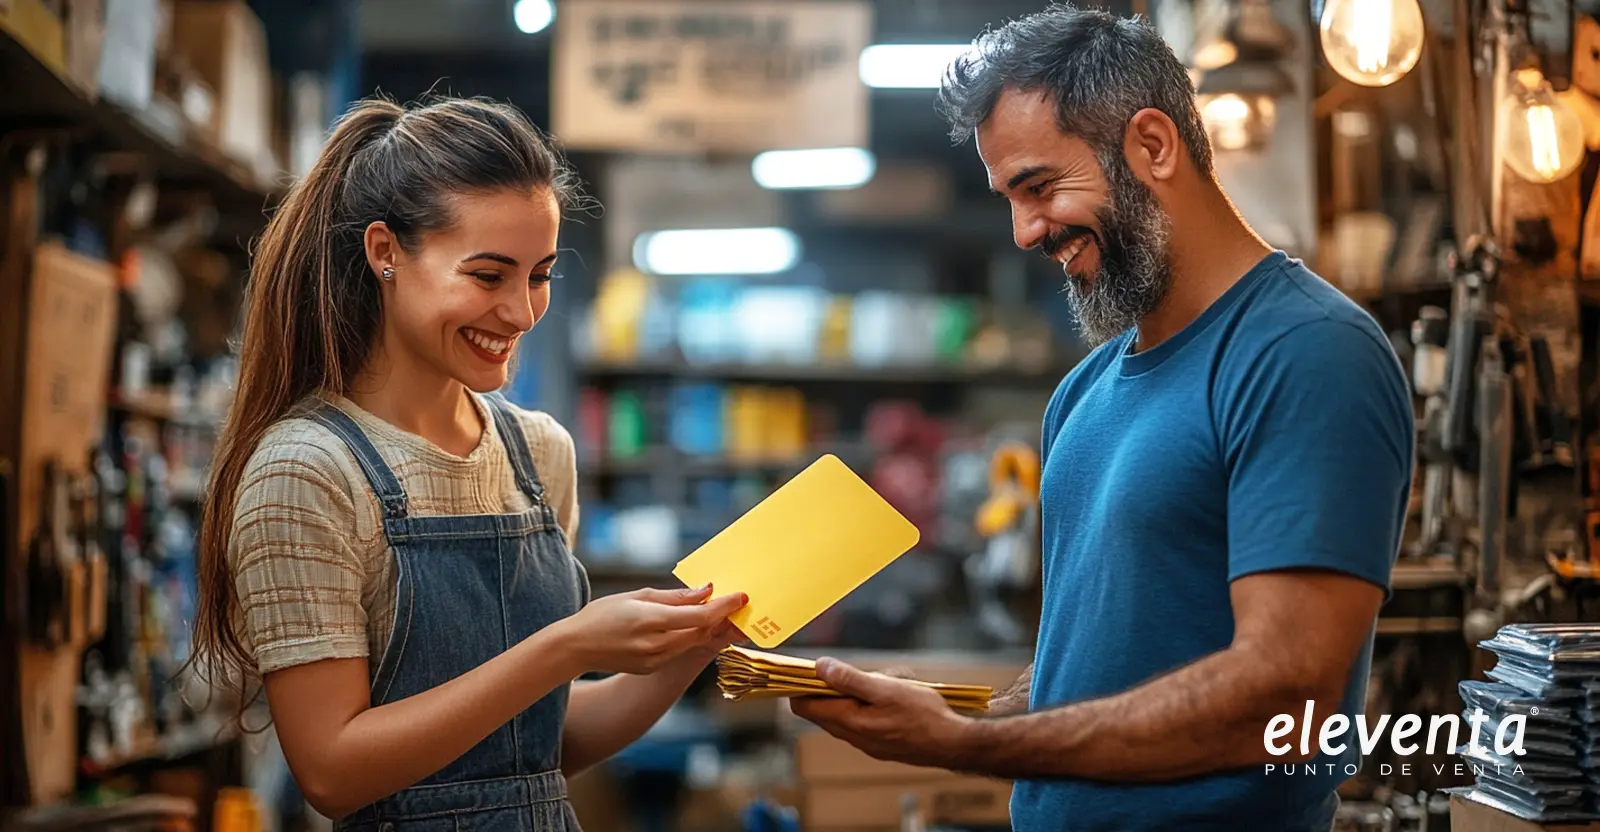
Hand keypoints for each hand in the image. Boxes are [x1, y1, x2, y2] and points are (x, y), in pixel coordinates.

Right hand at [557, 585, 746, 675]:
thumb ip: (674, 596)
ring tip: (717, 611)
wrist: (576, 647)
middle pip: (702, 632)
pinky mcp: (652, 668)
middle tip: (735, 602)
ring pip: (692, 642)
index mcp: (651, 620)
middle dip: (721, 617)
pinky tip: (691, 625)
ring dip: (707, 627)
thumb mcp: (637, 596)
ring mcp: (654, 660)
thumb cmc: (603, 614)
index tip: (741, 596)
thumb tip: (705, 591)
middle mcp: (655, 644)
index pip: (700, 616)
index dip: (724, 607)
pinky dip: (688, 636)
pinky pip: (678, 650)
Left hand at [790, 658, 968, 767]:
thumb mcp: (885, 689)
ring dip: (850, 696)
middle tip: (850, 670)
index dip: (800, 686)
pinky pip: (860, 723)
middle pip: (821, 711)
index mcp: (848, 721)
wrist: (951, 744)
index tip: (807, 669)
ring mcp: (866, 743)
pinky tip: (888, 698)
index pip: (804, 707)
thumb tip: (820, 667)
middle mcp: (852, 736)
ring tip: (878, 682)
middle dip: (829, 688)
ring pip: (843, 716)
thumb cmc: (922, 715)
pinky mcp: (880, 744)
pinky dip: (865, 707)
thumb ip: (850, 679)